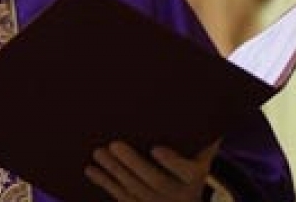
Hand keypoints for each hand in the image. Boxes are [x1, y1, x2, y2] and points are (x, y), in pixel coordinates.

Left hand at [85, 140, 218, 201]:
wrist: (190, 198)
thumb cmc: (194, 162)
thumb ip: (203, 133)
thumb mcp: (203, 151)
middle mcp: (179, 194)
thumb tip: (205, 103)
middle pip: (156, 182)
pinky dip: (105, 183)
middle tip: (114, 145)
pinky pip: (122, 197)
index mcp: (195, 177)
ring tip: (98, 153)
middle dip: (133, 164)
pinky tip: (91, 170)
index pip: (186, 171)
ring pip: (135, 190)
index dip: (172, 162)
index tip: (156, 149)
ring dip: (114, 171)